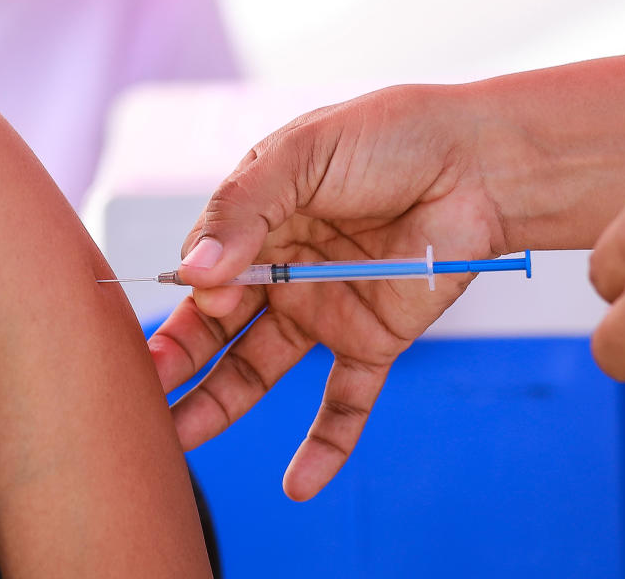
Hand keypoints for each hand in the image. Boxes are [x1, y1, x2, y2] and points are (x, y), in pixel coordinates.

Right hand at [147, 84, 531, 499]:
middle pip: (218, 328)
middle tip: (148, 393)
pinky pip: (345, 401)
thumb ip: (244, 209)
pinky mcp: (373, 340)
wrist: (477, 161)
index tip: (202, 293)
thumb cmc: (387, 138)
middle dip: (179, 360)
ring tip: (181, 440)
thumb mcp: (303, 156)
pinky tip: (299, 485)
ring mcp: (324, 310)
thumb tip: (195, 272)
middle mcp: (282, 272)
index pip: (203, 269)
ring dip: (221, 406)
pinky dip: (326, 444)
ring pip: (260, 370)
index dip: (194, 291)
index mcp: (257, 223)